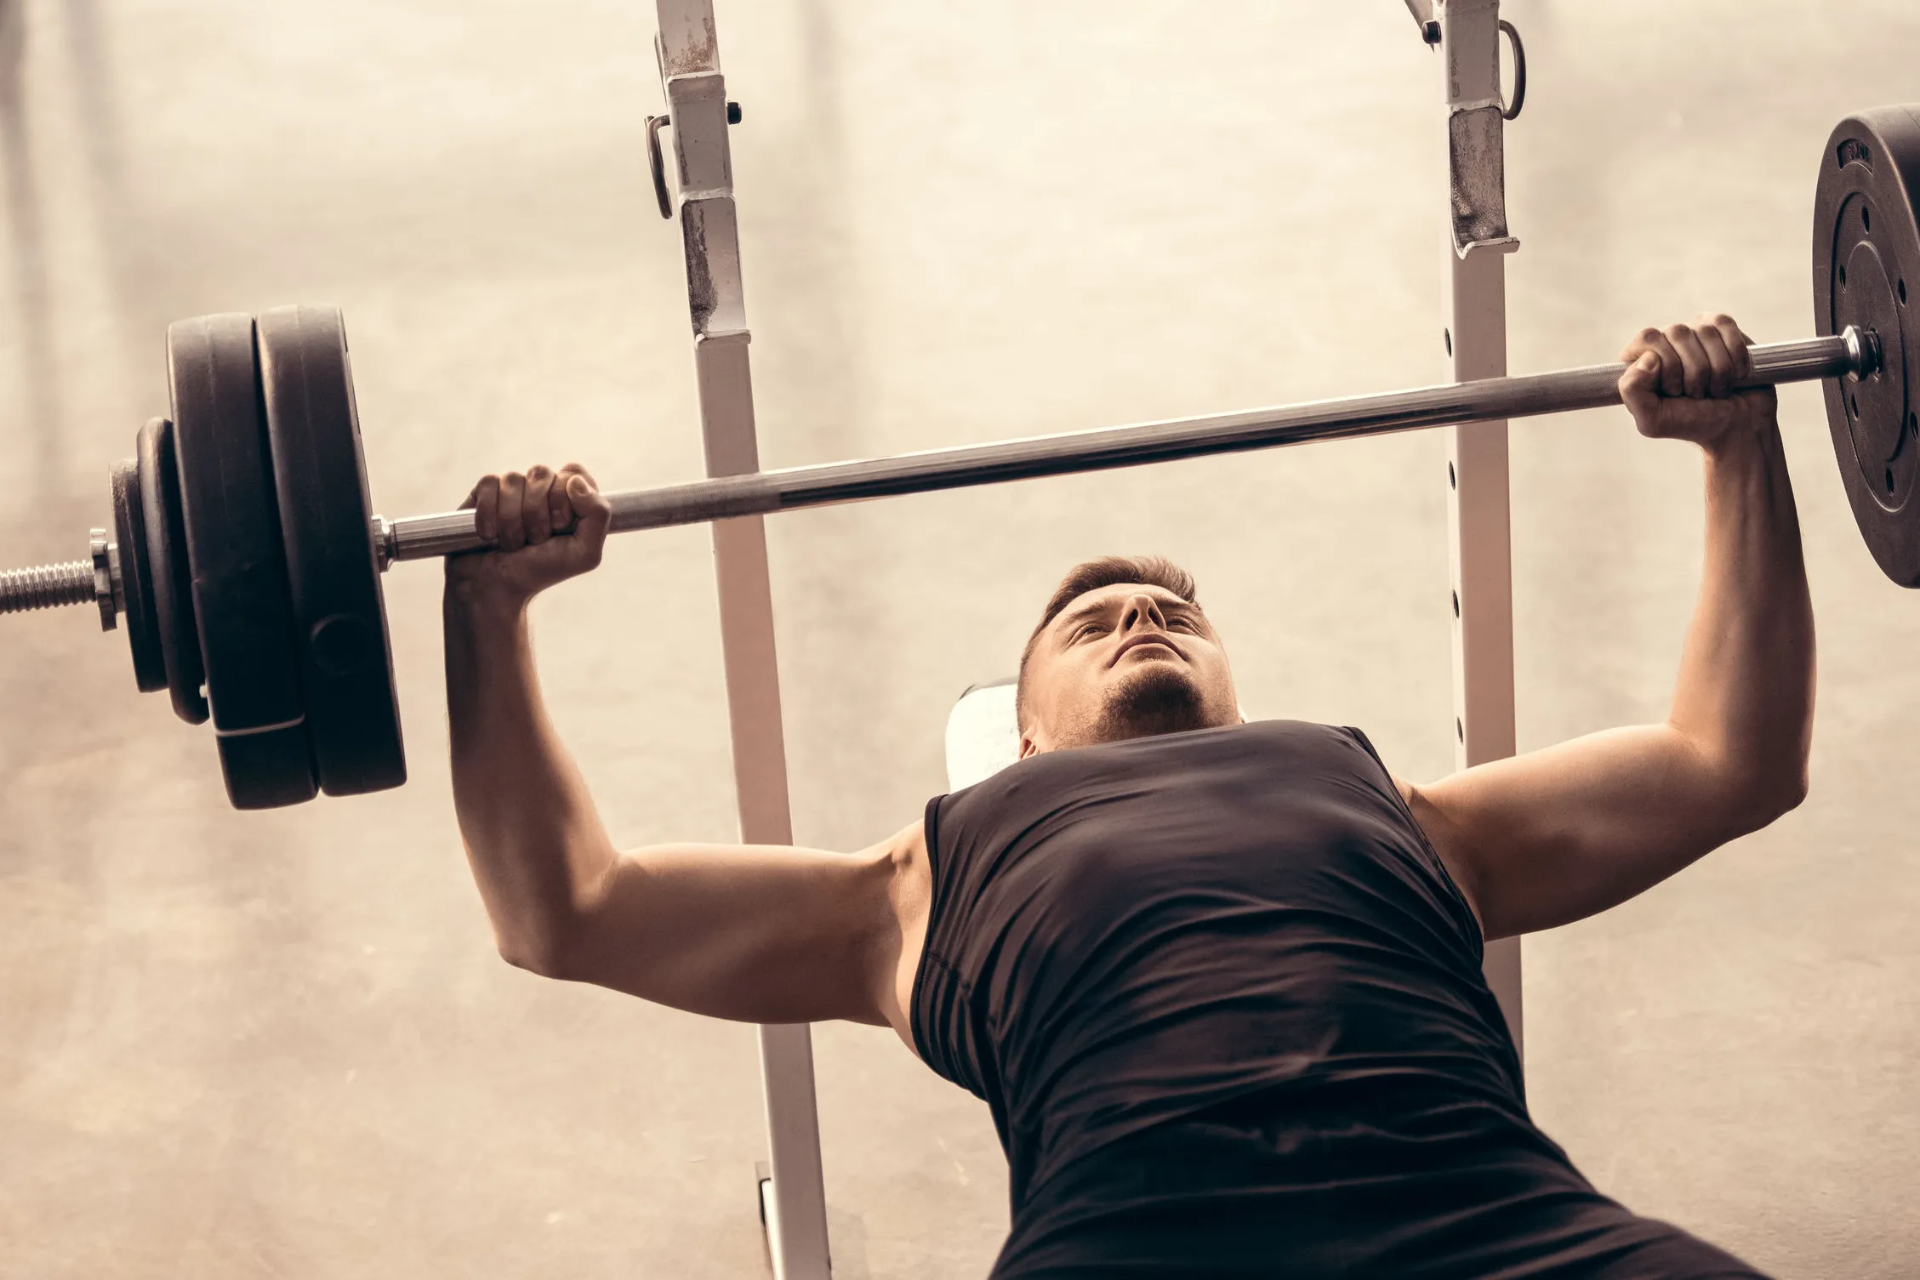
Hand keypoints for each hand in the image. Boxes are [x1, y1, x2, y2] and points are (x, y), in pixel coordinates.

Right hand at [444, 463, 611, 606]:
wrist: (496, 588)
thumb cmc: (541, 570)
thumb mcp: (584, 553)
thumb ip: (598, 515)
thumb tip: (576, 481)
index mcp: (570, 498)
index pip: (574, 473)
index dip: (565, 498)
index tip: (560, 526)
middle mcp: (542, 489)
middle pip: (542, 474)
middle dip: (537, 515)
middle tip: (534, 540)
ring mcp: (513, 489)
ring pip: (513, 481)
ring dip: (512, 521)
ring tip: (512, 543)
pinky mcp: (484, 492)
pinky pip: (489, 485)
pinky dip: (489, 515)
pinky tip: (489, 535)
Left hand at [1618, 314, 1777, 449]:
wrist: (1737, 424)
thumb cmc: (1692, 422)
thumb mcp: (1653, 420)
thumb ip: (1632, 391)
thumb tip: (1648, 357)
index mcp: (1640, 359)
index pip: (1648, 338)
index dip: (1667, 366)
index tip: (1676, 392)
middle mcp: (1664, 340)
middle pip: (1678, 333)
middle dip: (1695, 372)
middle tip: (1698, 394)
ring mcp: (1693, 329)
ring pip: (1705, 331)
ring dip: (1718, 369)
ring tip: (1715, 388)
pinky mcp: (1721, 326)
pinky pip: (1727, 326)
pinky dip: (1735, 357)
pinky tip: (1735, 374)